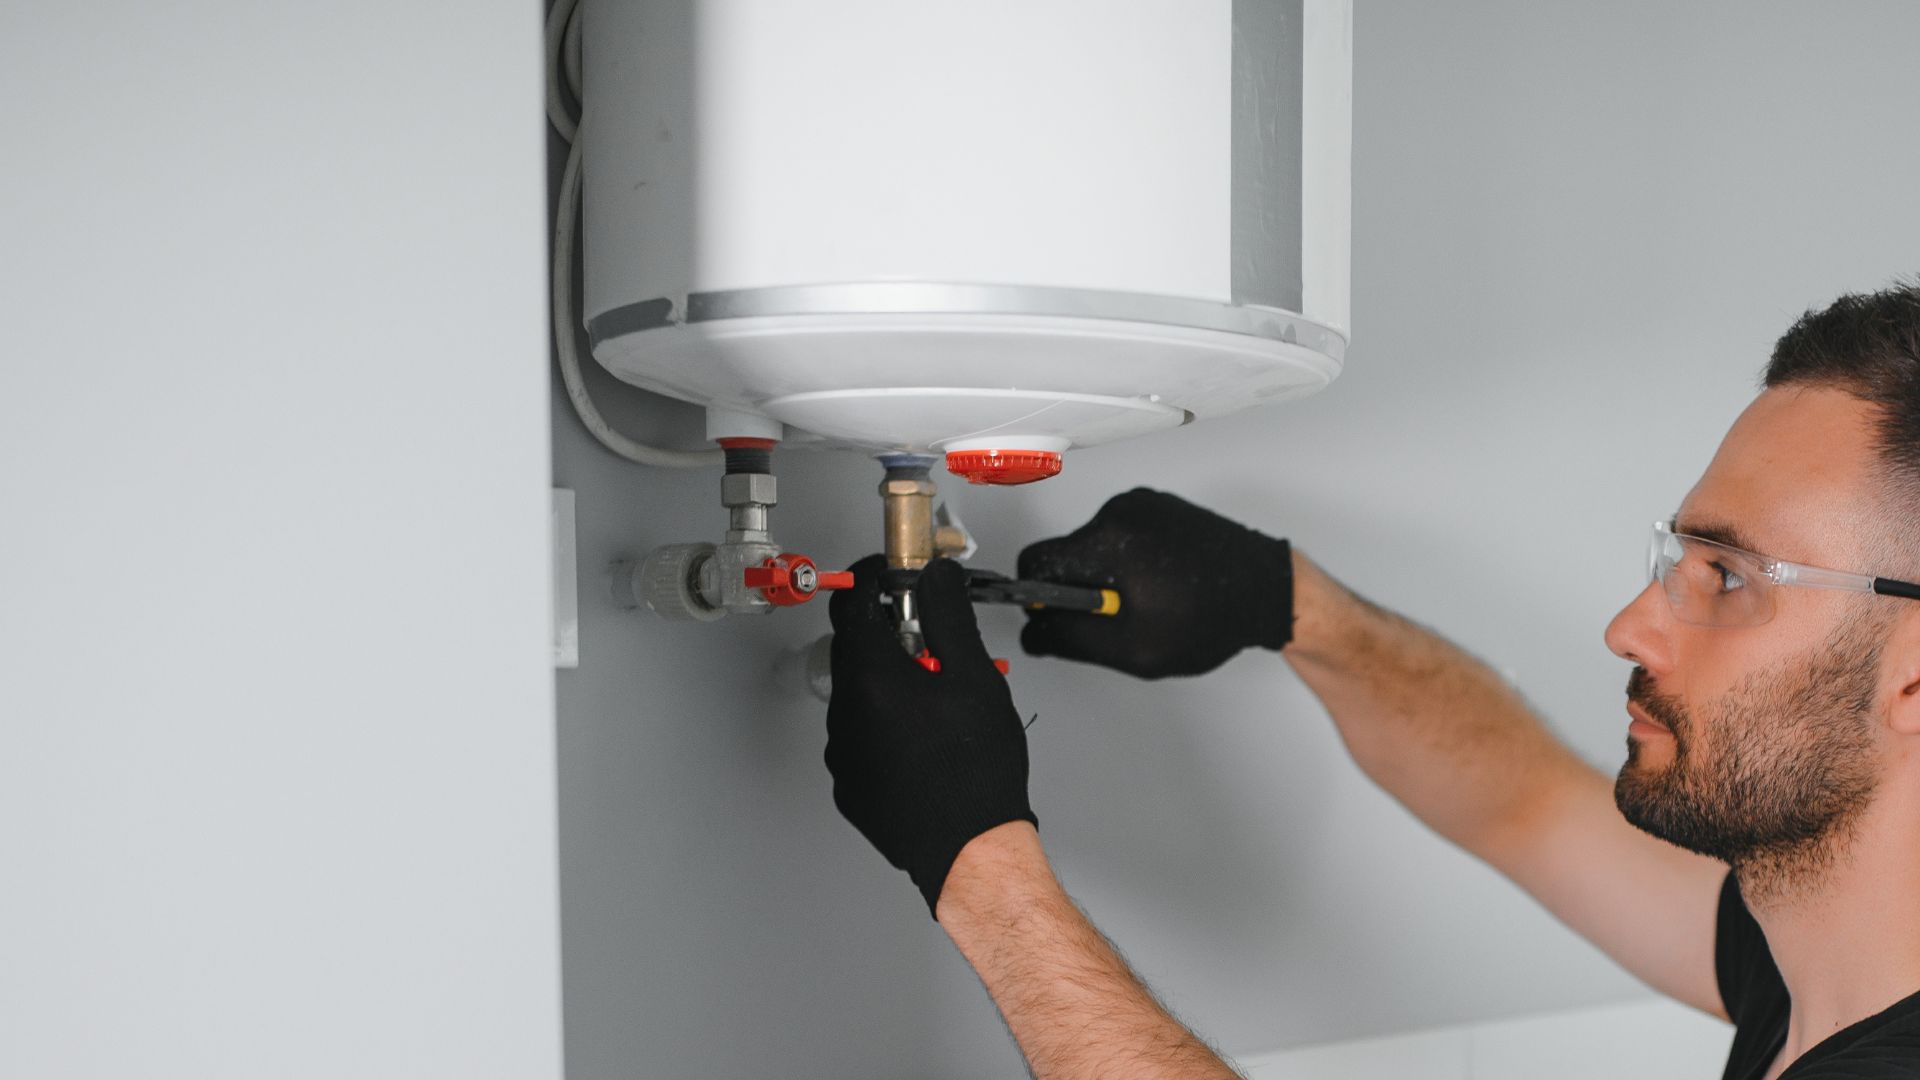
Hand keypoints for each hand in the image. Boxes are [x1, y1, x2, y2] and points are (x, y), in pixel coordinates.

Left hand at [826, 555, 1036, 915]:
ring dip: (890, 686)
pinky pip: (860, 739)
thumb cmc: (976, 771)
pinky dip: (885, 728)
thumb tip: (934, 576)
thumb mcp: (973, 675)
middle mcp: (845, 713)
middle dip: (892, 636)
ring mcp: (842, 754)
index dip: (873, 578)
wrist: (970, 850)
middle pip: (855, 649)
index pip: (853, 601)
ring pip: (858, 696)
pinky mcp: (850, 787)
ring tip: (940, 706)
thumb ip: (948, 614)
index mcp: (871, 677)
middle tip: (936, 648)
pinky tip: (925, 743)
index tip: (894, 575)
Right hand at [1017, 488, 1292, 678]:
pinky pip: (1121, 536)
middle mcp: (1121, 511)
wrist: (1269, 589)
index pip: (1035, 562)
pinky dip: (1131, 563)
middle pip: (1065, 554)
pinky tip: (1163, 585)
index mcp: (1107, 540)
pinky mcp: (1159, 507)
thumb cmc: (1213, 616)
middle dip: (1082, 591)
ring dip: (1108, 577)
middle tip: (1122, 618)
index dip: (1038, 598)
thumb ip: (1071, 640)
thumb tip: (1034, 632)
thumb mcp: (1133, 648)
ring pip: (1093, 546)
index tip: (1056, 617)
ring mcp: (1142, 505)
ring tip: (1151, 602)